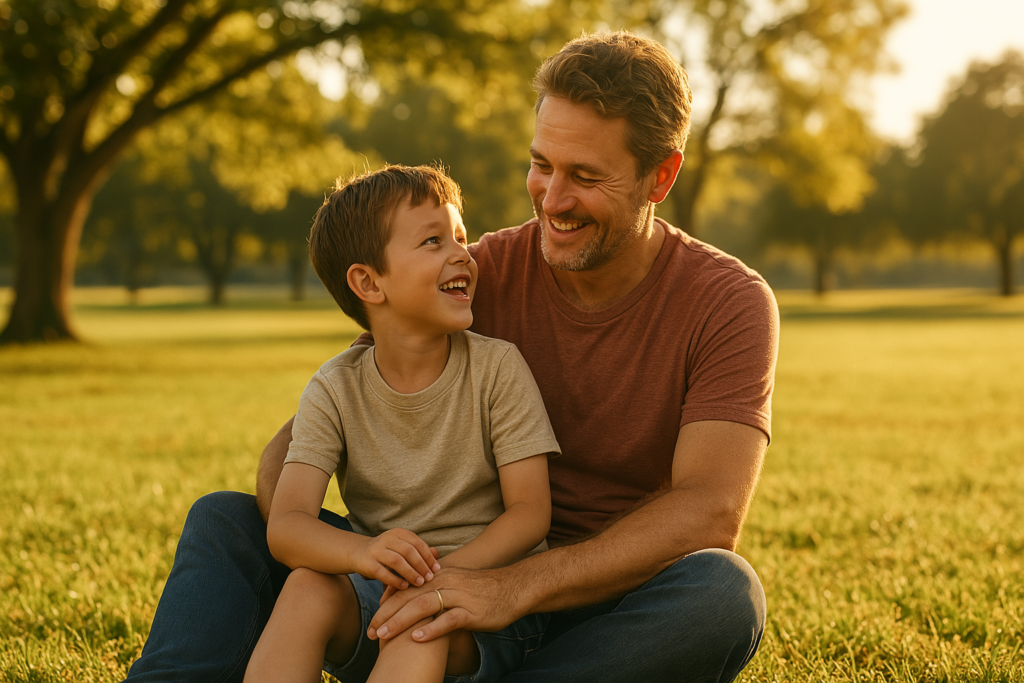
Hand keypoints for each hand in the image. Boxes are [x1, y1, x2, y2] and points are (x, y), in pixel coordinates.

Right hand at [354, 528, 440, 591]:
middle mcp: (386, 538)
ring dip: (410, 573)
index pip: (417, 542)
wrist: (358, 554)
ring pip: (397, 561)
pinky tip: (404, 587)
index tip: (437, 569)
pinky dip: (395, 580)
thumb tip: (437, 554)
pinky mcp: (367, 563)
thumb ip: (418, 551)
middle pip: (408, 551)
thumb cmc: (387, 553)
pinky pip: (383, 573)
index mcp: (397, 533)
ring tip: (420, 583)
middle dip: (421, 565)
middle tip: (430, 578)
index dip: (428, 556)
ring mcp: (375, 550)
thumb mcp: (402, 548)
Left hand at [369, 566, 523, 641]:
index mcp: (439, 576)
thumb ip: (435, 591)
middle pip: (408, 597)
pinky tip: (417, 638)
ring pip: (422, 606)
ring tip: (383, 635)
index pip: (406, 588)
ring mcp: (458, 596)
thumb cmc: (482, 590)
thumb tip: (415, 607)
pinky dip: (431, 629)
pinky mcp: (471, 612)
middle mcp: (444, 583)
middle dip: (386, 615)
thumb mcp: (456, 585)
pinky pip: (448, 620)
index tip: (373, 619)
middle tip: (371, 632)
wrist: (513, 587)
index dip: (387, 603)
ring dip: (400, 621)